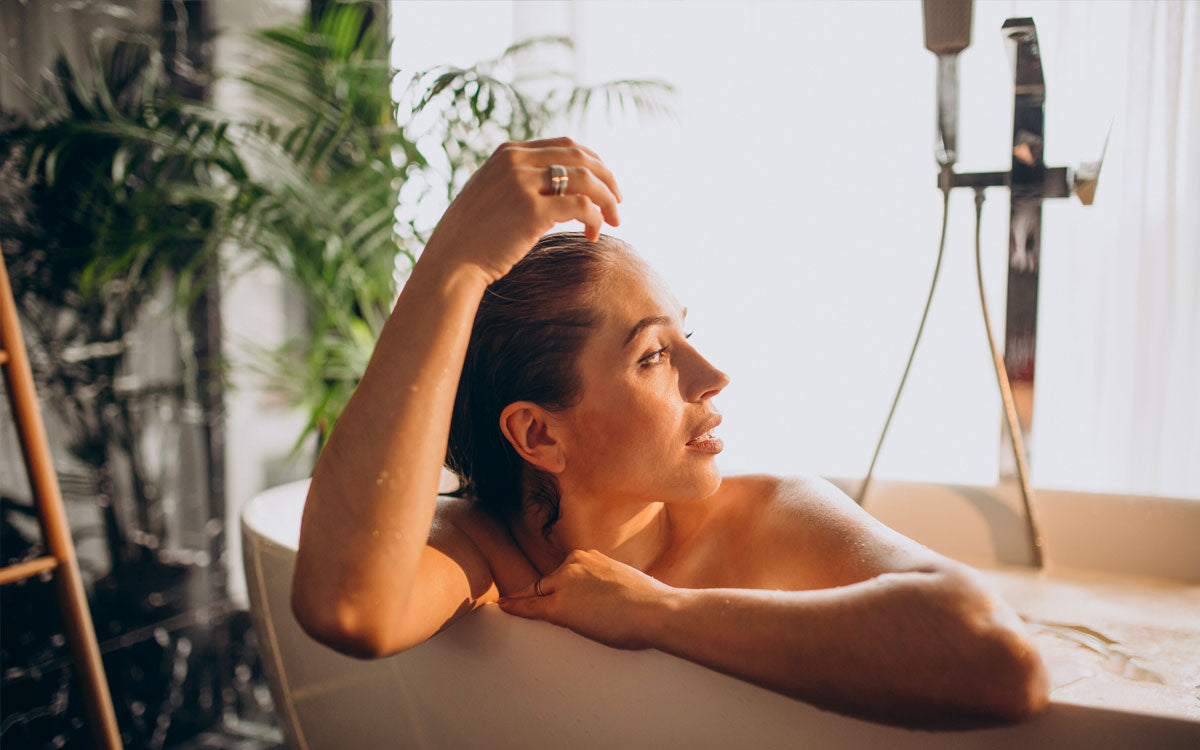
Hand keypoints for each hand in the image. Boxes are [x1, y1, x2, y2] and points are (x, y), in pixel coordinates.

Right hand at [421, 137, 621, 284]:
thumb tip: (557, 188)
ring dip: (607, 200)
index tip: (604, 183)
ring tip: (613, 221)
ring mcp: (523, 184)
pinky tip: (592, 235)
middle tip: (618, 203)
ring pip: (586, 179)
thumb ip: (519, 182)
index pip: (565, 145)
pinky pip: (581, 206)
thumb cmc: (472, 236)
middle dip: (607, 178)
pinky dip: (594, 219)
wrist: (451, 261)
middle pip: (581, 157)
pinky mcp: (532, 211)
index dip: (593, 162)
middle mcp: (516, 161)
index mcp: (508, 153)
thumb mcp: (491, 194)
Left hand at [497, 549, 670, 650]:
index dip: (554, 582)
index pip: (564, 571)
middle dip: (539, 591)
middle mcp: (574, 564)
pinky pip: (531, 606)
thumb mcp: (624, 581)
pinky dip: (515, 607)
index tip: (549, 587)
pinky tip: (504, 607)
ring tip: (510, 607)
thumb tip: (608, 595)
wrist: (655, 610)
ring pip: (538, 593)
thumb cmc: (650, 602)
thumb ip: (608, 582)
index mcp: (591, 557)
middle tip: (525, 600)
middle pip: (547, 581)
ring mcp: (565, 583)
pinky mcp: (559, 606)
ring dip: (528, 602)